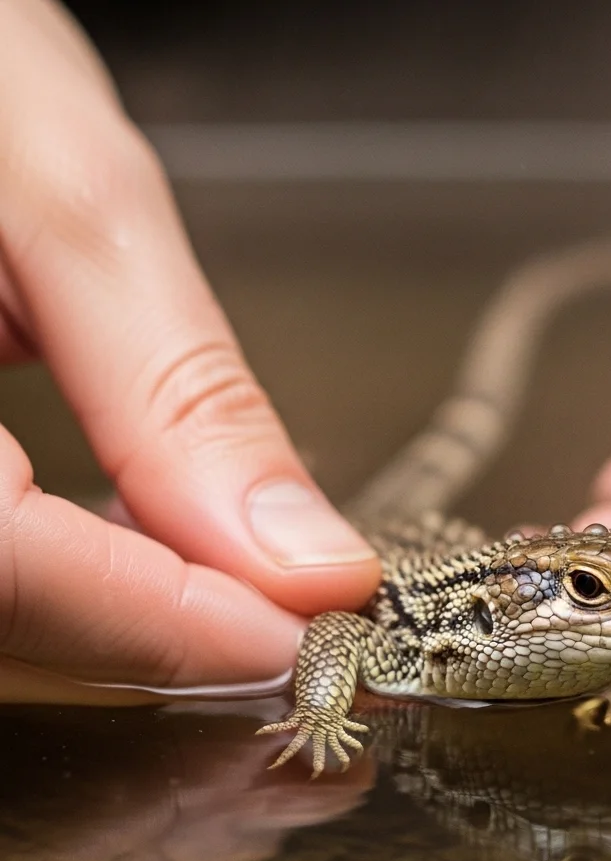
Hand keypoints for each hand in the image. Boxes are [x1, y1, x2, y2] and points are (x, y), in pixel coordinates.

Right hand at [0, 0, 378, 703]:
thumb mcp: (64, 198)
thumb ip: (177, 390)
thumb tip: (296, 552)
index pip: (9, 571)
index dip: (172, 626)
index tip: (307, 630)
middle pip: (7, 616)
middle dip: (164, 637)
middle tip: (296, 626)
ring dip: (127, 621)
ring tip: (246, 601)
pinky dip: (77, 575)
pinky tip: (150, 552)